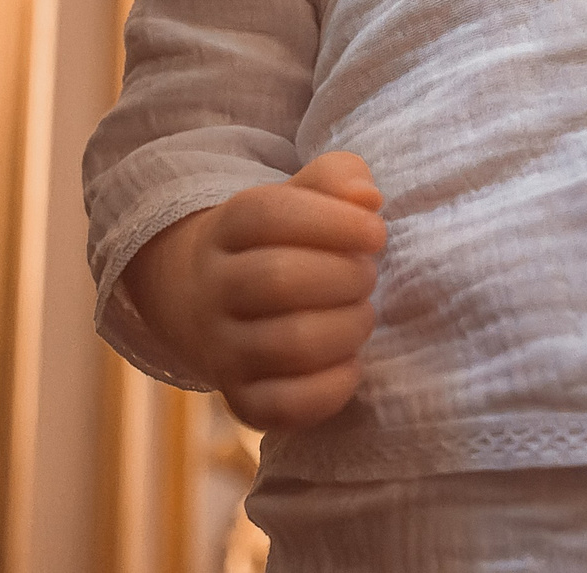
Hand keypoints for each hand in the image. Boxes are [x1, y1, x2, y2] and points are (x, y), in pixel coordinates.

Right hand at [120, 151, 387, 430]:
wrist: (209, 302)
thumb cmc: (284, 240)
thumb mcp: (302, 195)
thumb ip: (338, 178)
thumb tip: (367, 198)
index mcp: (227, 227)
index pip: (267, 214)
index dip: (333, 221)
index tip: (376, 233)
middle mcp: (214, 289)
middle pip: (277, 280)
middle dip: (345, 277)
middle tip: (367, 275)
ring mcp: (222, 349)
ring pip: (287, 345)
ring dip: (346, 328)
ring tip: (361, 315)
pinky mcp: (239, 401)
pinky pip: (281, 408)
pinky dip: (331, 389)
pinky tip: (350, 364)